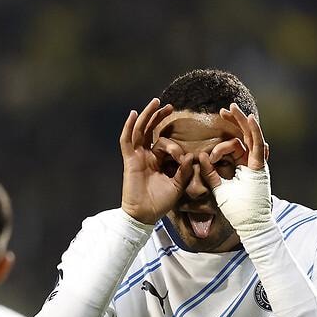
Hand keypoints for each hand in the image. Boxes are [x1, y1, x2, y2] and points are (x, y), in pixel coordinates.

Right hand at [120, 98, 193, 223]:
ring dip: (147, 116)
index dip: (175, 146)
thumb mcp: (177, 186)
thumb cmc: (160, 203)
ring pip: (140, 131)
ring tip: (155, 102)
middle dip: (159, 117)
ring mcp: (137, 156)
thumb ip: (183, 171)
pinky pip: (127, 140)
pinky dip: (129, 127)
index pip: (165, 143)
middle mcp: (147, 155)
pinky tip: (134, 114)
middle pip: (151, 130)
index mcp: (158, 161)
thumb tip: (189, 155)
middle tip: (170, 106)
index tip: (182, 157)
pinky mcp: (129, 160)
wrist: (145, 215)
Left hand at [198, 103, 272, 237]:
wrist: (250, 223)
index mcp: (243, 165)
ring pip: (251, 137)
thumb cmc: (236, 210)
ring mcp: (258, 163)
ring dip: (242, 121)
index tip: (210, 155)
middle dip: (235, 122)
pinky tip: (249, 119)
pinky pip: (258, 145)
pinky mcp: (261, 166)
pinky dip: (254, 131)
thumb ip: (210, 173)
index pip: (234, 146)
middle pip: (244, 136)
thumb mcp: (219, 187)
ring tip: (233, 108)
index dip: (221, 144)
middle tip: (224, 110)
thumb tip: (200, 156)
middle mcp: (252, 162)